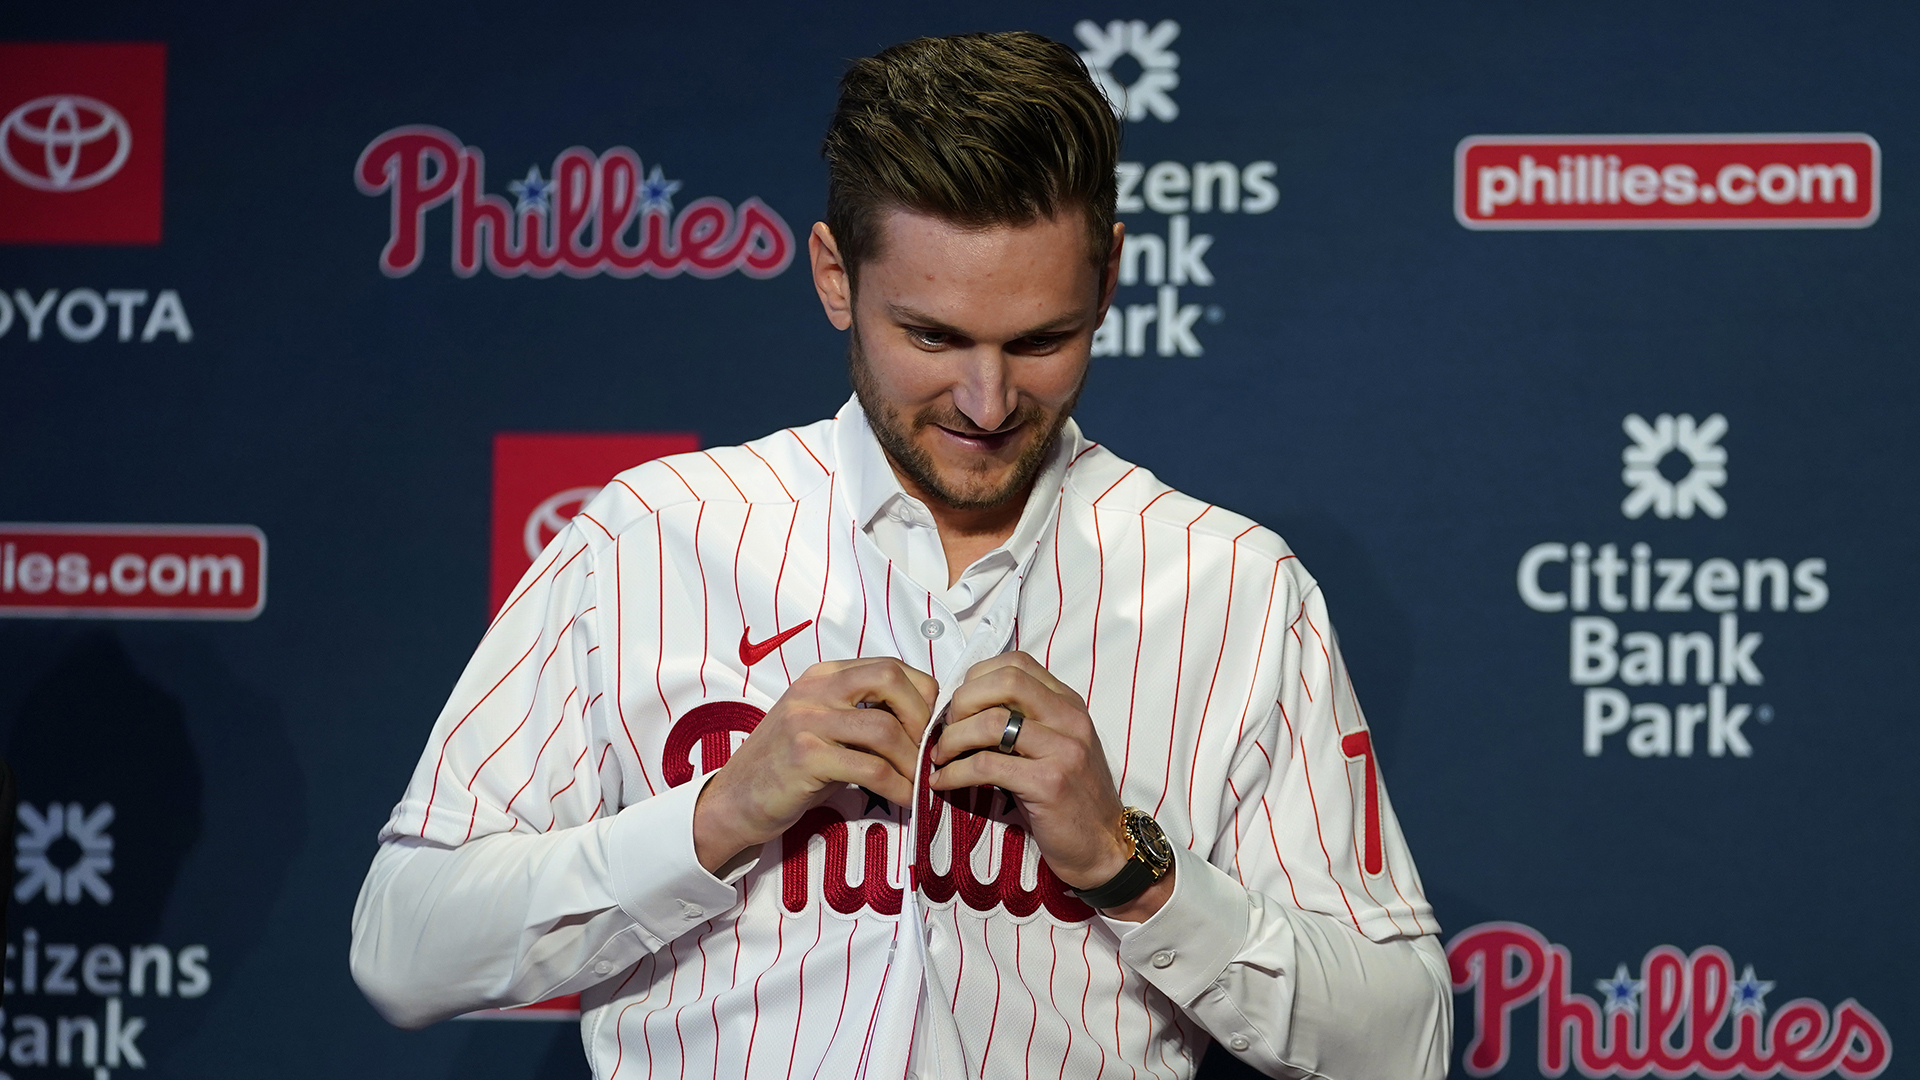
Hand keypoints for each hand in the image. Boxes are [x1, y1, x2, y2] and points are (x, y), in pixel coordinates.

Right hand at [693, 657, 936, 871]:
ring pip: (884, 728)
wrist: (734, 801)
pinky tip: (906, 798)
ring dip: (913, 760)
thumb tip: (923, 724)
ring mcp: (807, 720)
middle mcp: (814, 689)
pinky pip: (871, 768)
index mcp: (823, 675)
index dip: (922, 695)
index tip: (932, 726)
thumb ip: (862, 714)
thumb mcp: (823, 727)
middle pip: (890, 680)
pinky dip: (898, 786)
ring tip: (921, 781)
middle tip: (930, 750)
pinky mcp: (806, 756)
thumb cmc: (786, 768)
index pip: (889, 666)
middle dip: (922, 716)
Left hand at [930, 652, 1170, 919]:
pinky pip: (987, 765)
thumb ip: (1025, 722)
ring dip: (952, 739)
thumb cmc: (1072, 800)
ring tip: (940, 757)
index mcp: (1069, 704)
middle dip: (962, 701)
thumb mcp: (1056, 748)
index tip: (958, 706)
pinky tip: (942, 782)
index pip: (1017, 664)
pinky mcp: (1050, 784)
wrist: (1106, 847)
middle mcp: (1070, 719)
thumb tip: (964, 708)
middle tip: (944, 729)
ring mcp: (1064, 750)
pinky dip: (955, 772)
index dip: (976, 678)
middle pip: (1005, 681)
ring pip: (992, 722)